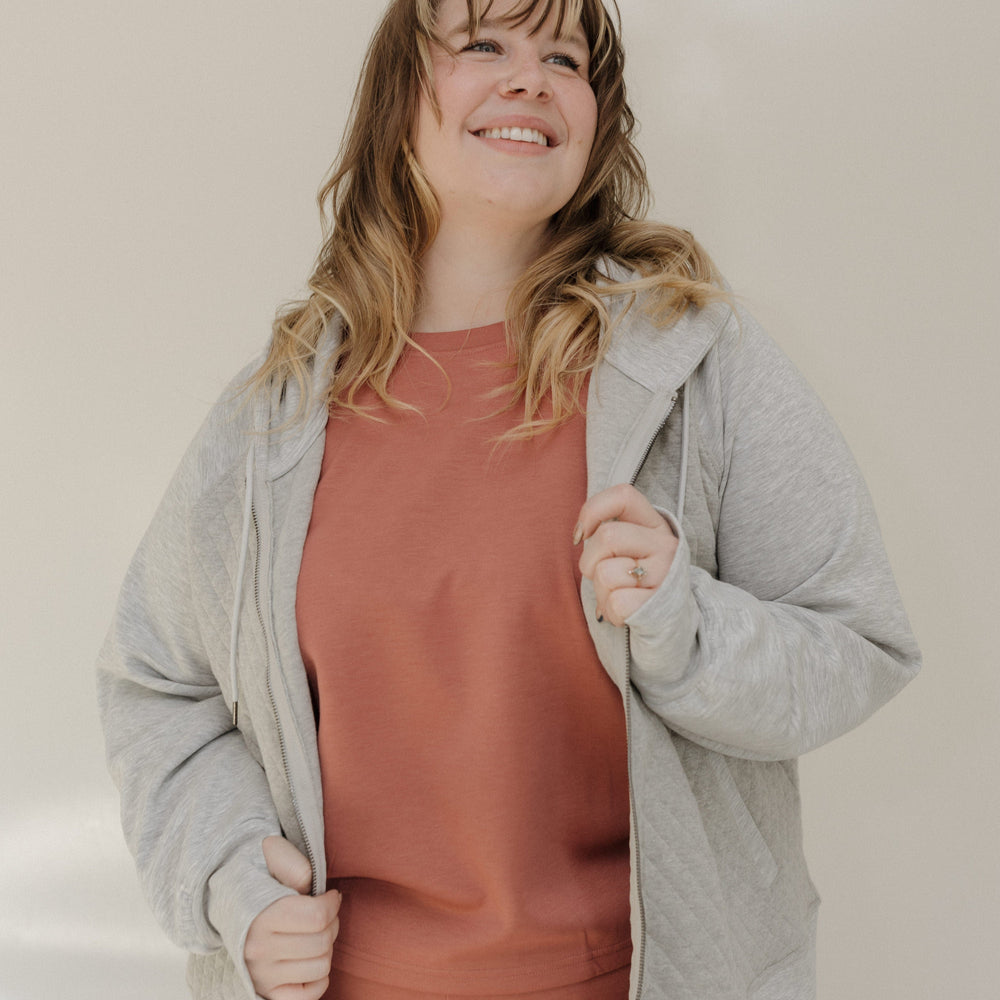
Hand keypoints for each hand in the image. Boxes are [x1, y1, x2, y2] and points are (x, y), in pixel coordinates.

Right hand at [244, 836, 341, 999]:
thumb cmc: (259, 879)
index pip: (318, 916)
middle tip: (323, 914)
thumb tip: (310, 885)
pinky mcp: (267, 993)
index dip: (332, 903)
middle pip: (323, 941)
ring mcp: (262, 976)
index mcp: (261, 917)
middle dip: (332, 923)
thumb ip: (294, 865)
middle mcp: (258, 951)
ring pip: (321, 967)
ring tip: (314, 933)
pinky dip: (319, 977)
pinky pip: (311, 994)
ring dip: (326, 948)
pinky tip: (309, 958)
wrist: (227, 903)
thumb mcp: (273, 858)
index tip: (330, 896)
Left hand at [575, 484, 677, 626]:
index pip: (623, 496)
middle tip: (600, 575)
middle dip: (589, 561)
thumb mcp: (631, 549)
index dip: (593, 510)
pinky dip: (611, 612)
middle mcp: (665, 545)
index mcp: (656, 525)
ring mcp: (665, 574)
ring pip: (605, 573)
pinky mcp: (658, 604)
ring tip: (619, 595)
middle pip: (607, 536)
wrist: (672, 622)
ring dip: (600, 591)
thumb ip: (610, 533)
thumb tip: (579, 535)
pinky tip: (627, 612)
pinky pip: (615, 603)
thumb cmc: (637, 581)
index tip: (582, 534)